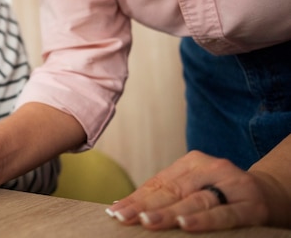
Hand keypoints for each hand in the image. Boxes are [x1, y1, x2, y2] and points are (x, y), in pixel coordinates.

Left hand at [106, 150, 269, 231]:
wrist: (274, 194)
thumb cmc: (225, 195)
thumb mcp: (197, 188)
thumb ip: (168, 195)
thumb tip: (125, 206)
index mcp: (193, 162)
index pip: (159, 182)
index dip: (136, 197)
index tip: (114, 210)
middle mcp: (211, 169)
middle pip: (172, 190)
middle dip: (144, 205)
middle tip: (122, 217)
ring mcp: (232, 185)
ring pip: (195, 200)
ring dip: (169, 213)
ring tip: (145, 220)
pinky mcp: (251, 206)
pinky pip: (225, 214)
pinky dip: (204, 219)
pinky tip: (185, 225)